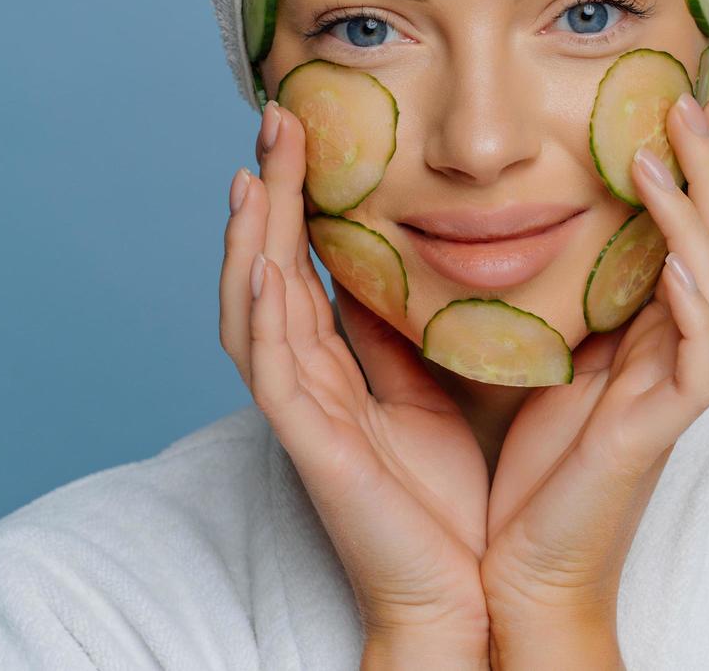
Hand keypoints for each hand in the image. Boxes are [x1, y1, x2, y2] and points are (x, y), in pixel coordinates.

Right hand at [219, 100, 490, 643]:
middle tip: (273, 119)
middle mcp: (305, 382)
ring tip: (252, 173)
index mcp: (332, 368)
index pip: (298, 265)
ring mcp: (302, 415)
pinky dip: (265, 321)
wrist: (460, 589)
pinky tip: (267, 270)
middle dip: (265, 196)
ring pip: (253, 313)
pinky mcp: (314, 452)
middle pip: (264, 271)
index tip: (302, 128)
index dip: (292, 198)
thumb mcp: (427, 393)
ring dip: (248, 241)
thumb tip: (396, 268)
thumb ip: (398, 334)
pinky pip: (277, 377)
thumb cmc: (443, 500)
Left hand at [480, 89, 708, 630]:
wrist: (519, 560)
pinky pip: (701, 350)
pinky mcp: (666, 423)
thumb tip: (492, 213)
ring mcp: (680, 381)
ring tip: (661, 151)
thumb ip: (537, 287)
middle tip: (691, 97)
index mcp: (651, 325)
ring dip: (696, 209)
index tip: (679, 95)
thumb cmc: (523, 462)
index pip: (690, 226)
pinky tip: (669, 257)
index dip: (695, 164)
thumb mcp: (529, 349)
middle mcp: (678, 343)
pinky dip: (691, 296)